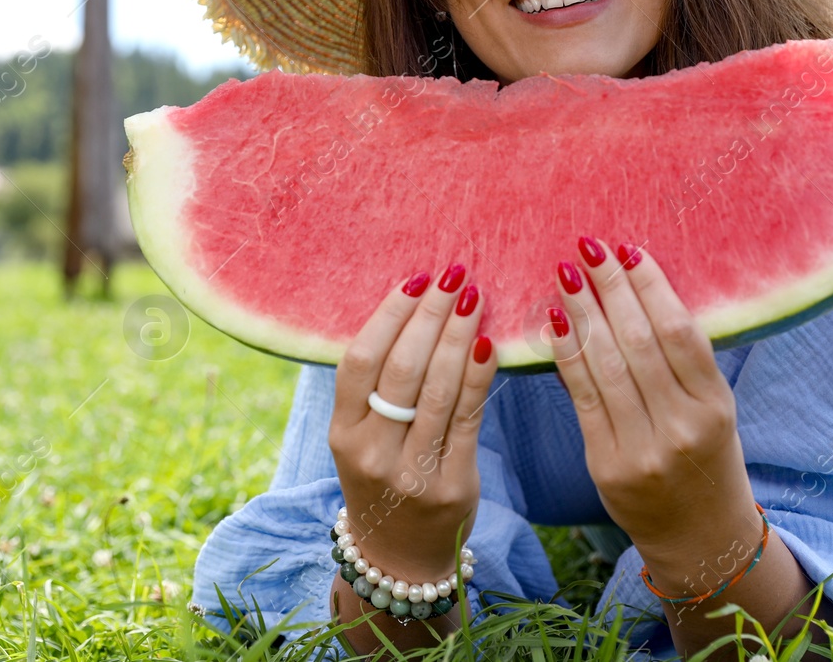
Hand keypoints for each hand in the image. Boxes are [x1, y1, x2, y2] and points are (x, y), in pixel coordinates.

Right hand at [329, 264, 497, 584]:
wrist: (400, 558)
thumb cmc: (382, 477)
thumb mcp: (359, 438)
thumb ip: (375, 387)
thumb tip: (411, 307)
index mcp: (342, 435)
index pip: (360, 362)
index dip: (387, 315)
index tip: (415, 280)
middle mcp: (371, 454)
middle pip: (401, 370)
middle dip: (431, 315)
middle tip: (455, 275)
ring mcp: (412, 473)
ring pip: (438, 389)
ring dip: (460, 335)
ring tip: (476, 297)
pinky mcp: (453, 485)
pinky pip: (470, 418)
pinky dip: (480, 375)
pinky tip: (490, 343)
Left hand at [548, 237, 757, 572]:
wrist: (699, 537)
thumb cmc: (705, 457)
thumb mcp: (713, 410)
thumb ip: (682, 363)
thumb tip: (635, 290)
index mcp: (716, 406)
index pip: (679, 332)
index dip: (650, 286)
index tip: (628, 249)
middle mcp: (682, 427)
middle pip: (639, 342)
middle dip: (610, 288)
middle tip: (587, 246)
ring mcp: (644, 449)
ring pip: (606, 366)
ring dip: (582, 311)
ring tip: (565, 272)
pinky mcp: (608, 465)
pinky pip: (583, 397)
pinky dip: (566, 353)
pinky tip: (554, 320)